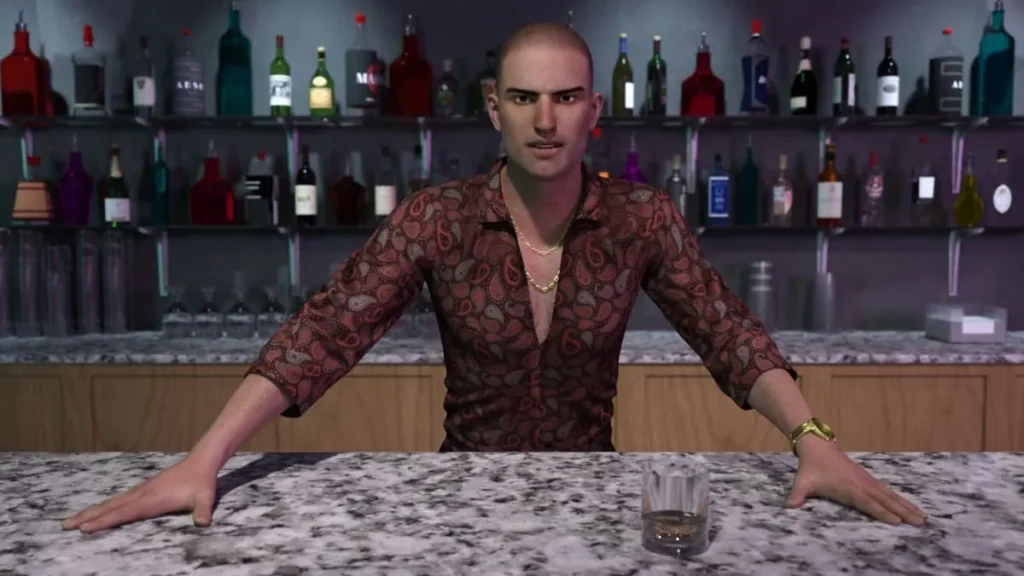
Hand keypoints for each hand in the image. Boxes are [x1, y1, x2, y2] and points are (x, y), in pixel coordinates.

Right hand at [61, 457, 217, 533]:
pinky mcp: (144, 488)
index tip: (85, 528)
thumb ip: (203, 511)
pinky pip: (120, 499)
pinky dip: (106, 506)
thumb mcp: (206, 497)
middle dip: (88, 517)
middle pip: (111, 507)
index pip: (125, 513)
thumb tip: (204, 523)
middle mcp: (143, 494)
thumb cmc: (202, 482)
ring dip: (92, 511)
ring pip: (113, 502)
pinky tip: (99, 510)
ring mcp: (142, 490)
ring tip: (73, 520)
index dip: (105, 521)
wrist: (201, 461)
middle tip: (65, 525)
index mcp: (153, 500)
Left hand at [786, 438, 926, 525]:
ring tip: (922, 517)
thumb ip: (797, 495)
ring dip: (906, 505)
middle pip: (886, 500)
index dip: (882, 513)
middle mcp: (862, 484)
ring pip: (890, 495)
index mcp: (849, 488)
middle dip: (904, 512)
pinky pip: (886, 490)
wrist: (817, 445)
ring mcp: (867, 480)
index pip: (868, 503)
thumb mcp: (802, 481)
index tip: (898, 522)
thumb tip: (788, 506)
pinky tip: (908, 505)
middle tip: (921, 522)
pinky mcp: (867, 478)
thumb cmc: (811, 467)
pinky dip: (899, 498)